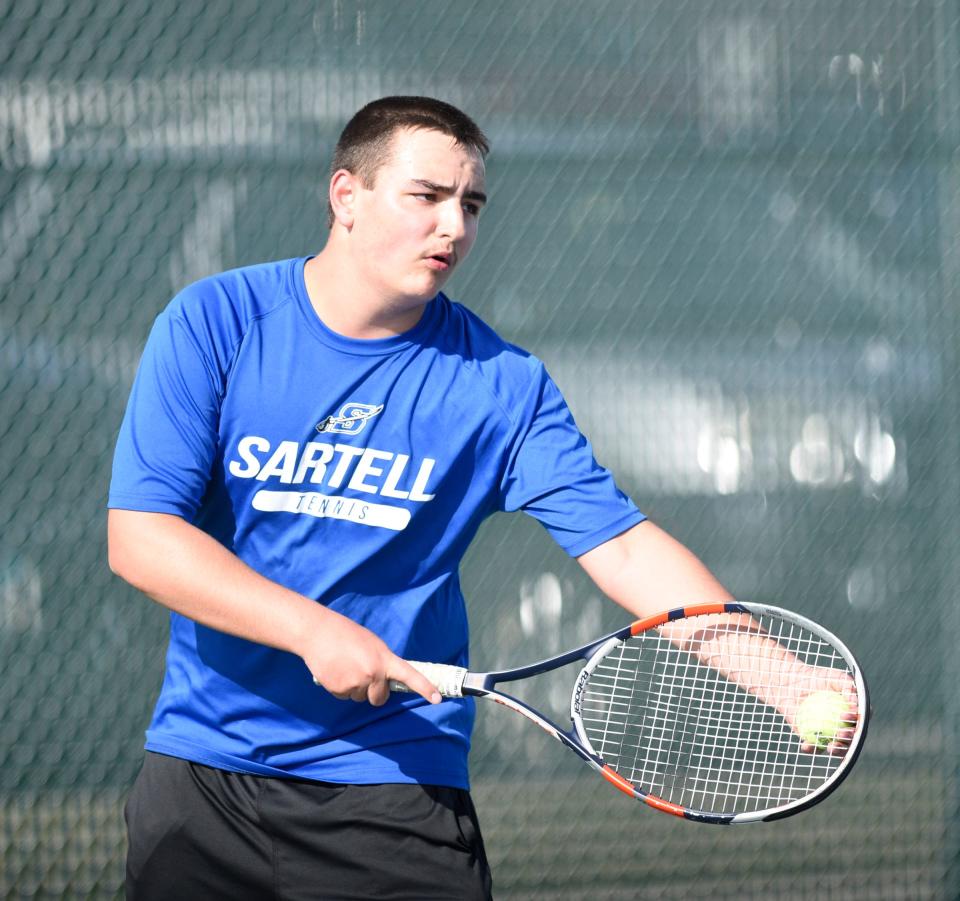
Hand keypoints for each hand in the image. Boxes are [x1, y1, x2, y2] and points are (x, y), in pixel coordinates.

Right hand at [301, 609, 440, 706]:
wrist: (317, 632)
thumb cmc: (345, 634)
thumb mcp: (372, 644)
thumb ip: (382, 662)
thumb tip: (385, 679)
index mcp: (384, 658)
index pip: (409, 675)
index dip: (425, 688)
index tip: (438, 699)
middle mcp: (373, 673)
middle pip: (379, 698)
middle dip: (373, 692)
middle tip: (360, 673)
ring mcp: (356, 683)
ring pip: (360, 698)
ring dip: (353, 687)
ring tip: (344, 666)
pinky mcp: (339, 689)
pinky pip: (344, 697)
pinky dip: (339, 688)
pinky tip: (334, 671)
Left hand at [776, 665, 858, 755]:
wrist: (790, 683)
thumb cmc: (815, 677)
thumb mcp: (832, 676)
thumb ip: (846, 684)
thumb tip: (855, 698)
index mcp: (854, 713)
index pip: (861, 719)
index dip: (859, 721)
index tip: (846, 716)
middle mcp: (845, 726)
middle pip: (853, 737)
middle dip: (850, 739)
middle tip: (840, 732)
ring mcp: (830, 734)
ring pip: (837, 747)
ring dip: (837, 750)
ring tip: (831, 746)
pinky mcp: (814, 739)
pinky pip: (814, 747)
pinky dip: (811, 748)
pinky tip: (806, 746)